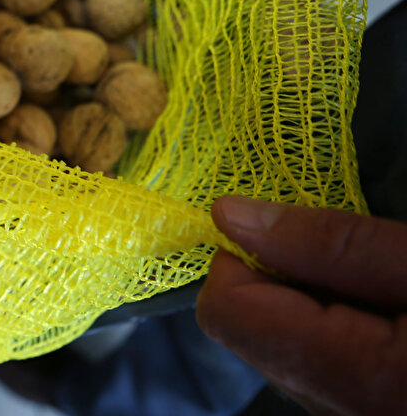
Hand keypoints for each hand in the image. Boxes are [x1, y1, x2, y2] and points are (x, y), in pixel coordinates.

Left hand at [196, 196, 406, 414]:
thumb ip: (328, 243)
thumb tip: (228, 214)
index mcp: (352, 379)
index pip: (224, 311)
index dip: (244, 255)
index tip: (292, 228)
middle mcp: (335, 413)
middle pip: (247, 329)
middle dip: (282, 277)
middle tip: (356, 260)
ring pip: (279, 346)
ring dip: (311, 301)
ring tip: (379, 285)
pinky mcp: (360, 411)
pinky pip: (315, 364)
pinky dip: (336, 326)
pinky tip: (386, 311)